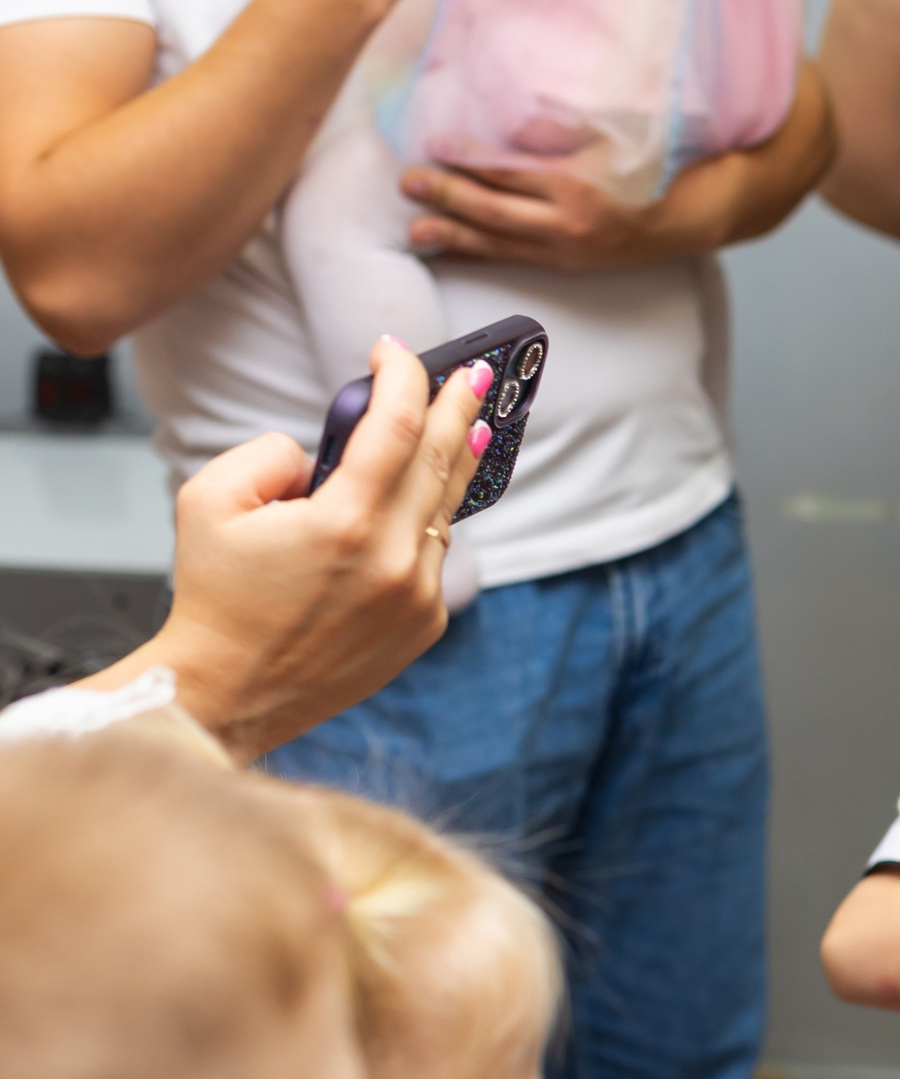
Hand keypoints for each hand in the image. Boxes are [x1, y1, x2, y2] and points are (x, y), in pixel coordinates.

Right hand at [116, 338, 489, 759]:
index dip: (403, 378)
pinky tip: (426, 498)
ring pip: (445, 510)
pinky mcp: (425, 624)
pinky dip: (428, 520)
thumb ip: (270, 452)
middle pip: (441, 461)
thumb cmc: (216, 597)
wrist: (232, 690)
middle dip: (458, 407)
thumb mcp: (209, 499)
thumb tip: (324, 451)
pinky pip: (435, 555)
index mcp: (344, 523)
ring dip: (456, 461)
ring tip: (471, 424)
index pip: (396, 426)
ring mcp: (417, 596)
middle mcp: (393, 560)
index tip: (397, 350)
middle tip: (474, 372)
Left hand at [402, 163, 687, 271]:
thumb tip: (508, 133)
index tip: (436, 146)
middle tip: (410, 183)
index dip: (470, 160)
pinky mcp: (558, 268)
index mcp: (575, 188)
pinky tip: (449, 249)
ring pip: (497, 244)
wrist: (667, 226)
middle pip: (495, 212)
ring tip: (416, 230)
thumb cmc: (633, 177)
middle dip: (449, 197)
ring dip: (453, 235)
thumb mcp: (602, 146)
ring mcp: (560, 252)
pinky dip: (476, 254)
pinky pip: (509, 261)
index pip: (510, 173)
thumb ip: (556, 137)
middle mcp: (564, 226)